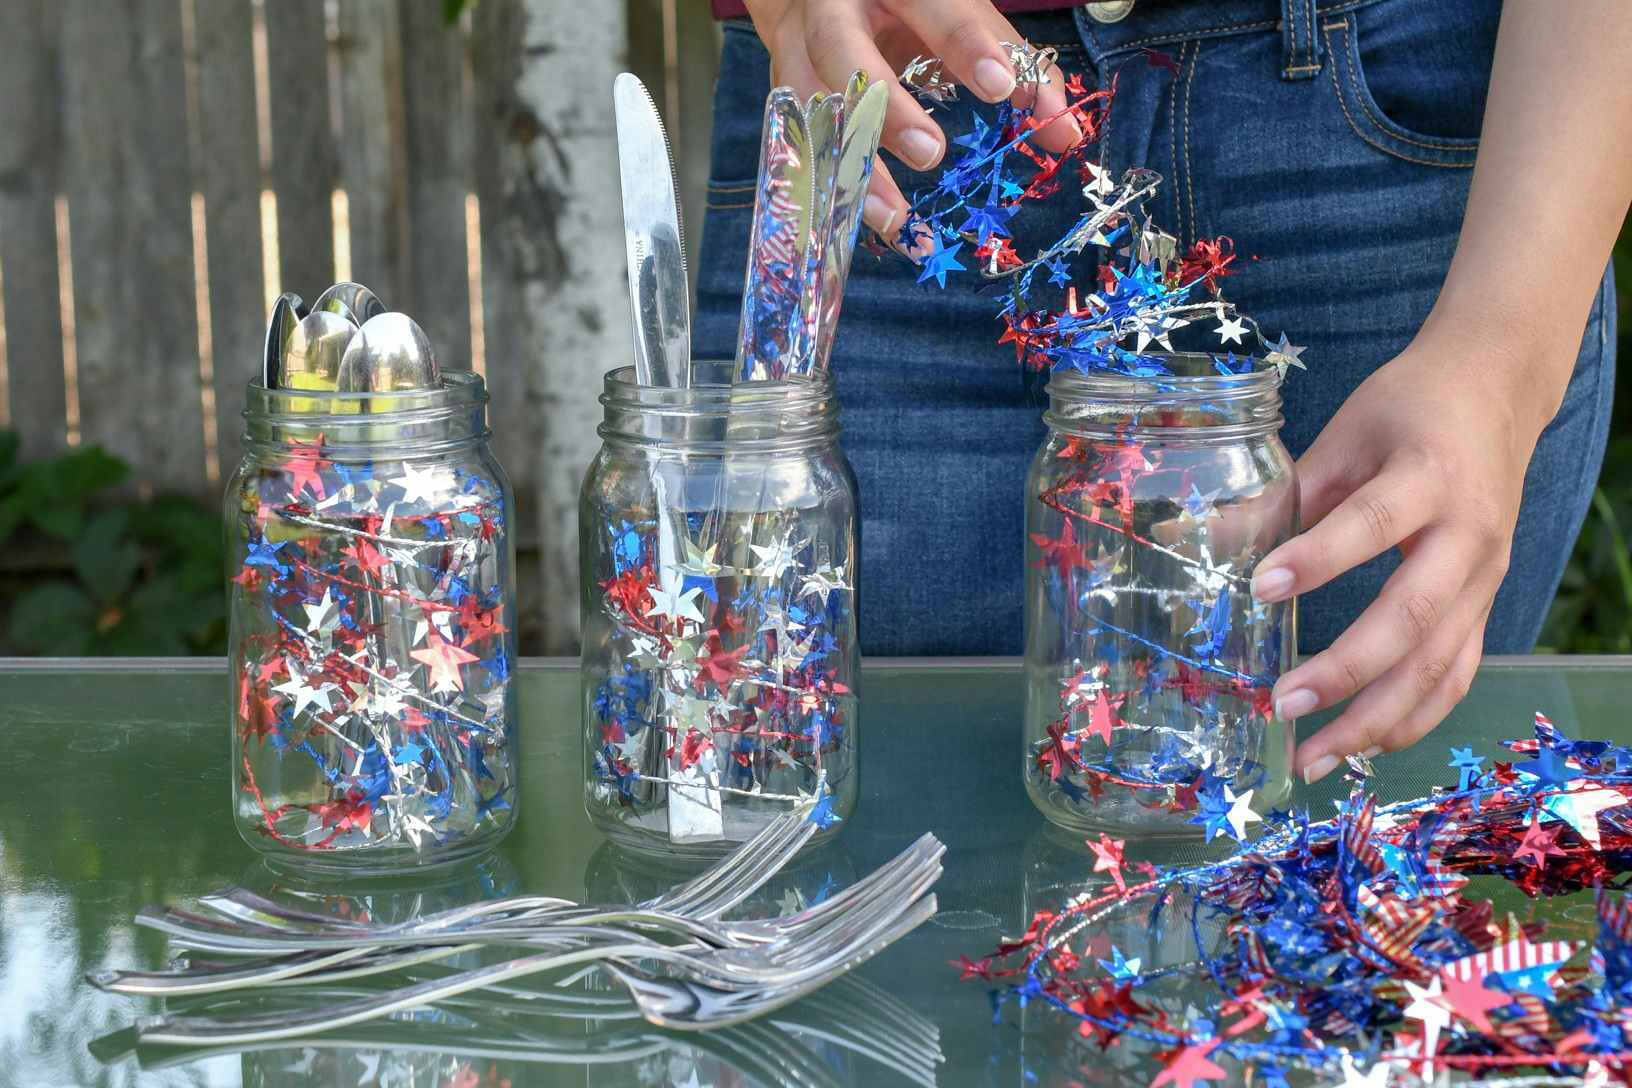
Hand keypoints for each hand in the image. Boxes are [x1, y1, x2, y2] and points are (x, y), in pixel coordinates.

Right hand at [742, 0, 1082, 247]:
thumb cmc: (909, 9)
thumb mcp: (963, 19)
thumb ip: (1016, 68)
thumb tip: (1065, 135)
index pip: (931, 5)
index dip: (965, 44)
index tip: (999, 87)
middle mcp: (832, 7)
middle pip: (841, 49)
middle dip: (884, 106)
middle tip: (931, 154)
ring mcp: (794, 46)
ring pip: (807, 104)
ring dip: (849, 164)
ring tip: (894, 217)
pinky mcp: (778, 91)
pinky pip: (790, 142)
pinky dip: (820, 187)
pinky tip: (852, 225)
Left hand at [1249, 331, 1556, 783]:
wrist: (1497, 393)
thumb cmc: (1408, 411)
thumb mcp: (1342, 434)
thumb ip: (1280, 495)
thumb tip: (1196, 539)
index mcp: (1429, 475)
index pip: (1372, 522)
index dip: (1318, 558)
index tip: (1260, 588)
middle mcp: (1469, 534)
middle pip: (1413, 616)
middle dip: (1346, 670)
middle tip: (1279, 706)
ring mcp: (1485, 578)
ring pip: (1439, 664)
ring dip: (1376, 720)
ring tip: (1310, 758)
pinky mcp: (1485, 605)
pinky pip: (1455, 674)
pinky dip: (1412, 718)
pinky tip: (1361, 748)